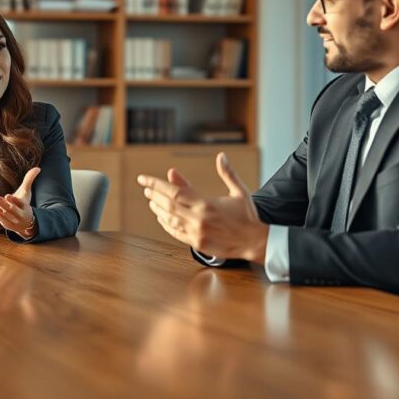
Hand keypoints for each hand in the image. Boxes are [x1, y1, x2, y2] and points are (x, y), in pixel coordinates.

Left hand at [0, 167, 39, 238]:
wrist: (25, 222)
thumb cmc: (24, 203)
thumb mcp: (26, 192)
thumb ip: (29, 180)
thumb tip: (38, 168)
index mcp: (25, 206)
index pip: (21, 203)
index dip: (14, 200)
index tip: (7, 195)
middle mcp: (20, 214)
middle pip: (12, 210)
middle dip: (5, 205)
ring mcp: (13, 220)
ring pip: (6, 214)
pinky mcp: (7, 224)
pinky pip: (1, 218)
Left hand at [136, 152, 267, 262]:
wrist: (255, 241)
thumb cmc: (247, 215)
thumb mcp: (239, 191)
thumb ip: (227, 173)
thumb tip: (221, 155)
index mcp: (206, 204)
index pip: (174, 191)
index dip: (156, 184)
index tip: (143, 179)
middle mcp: (199, 219)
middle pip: (168, 204)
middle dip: (154, 195)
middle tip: (146, 188)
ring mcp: (196, 233)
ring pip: (169, 219)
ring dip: (158, 209)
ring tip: (151, 200)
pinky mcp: (197, 244)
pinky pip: (176, 233)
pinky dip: (166, 224)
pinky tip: (162, 217)